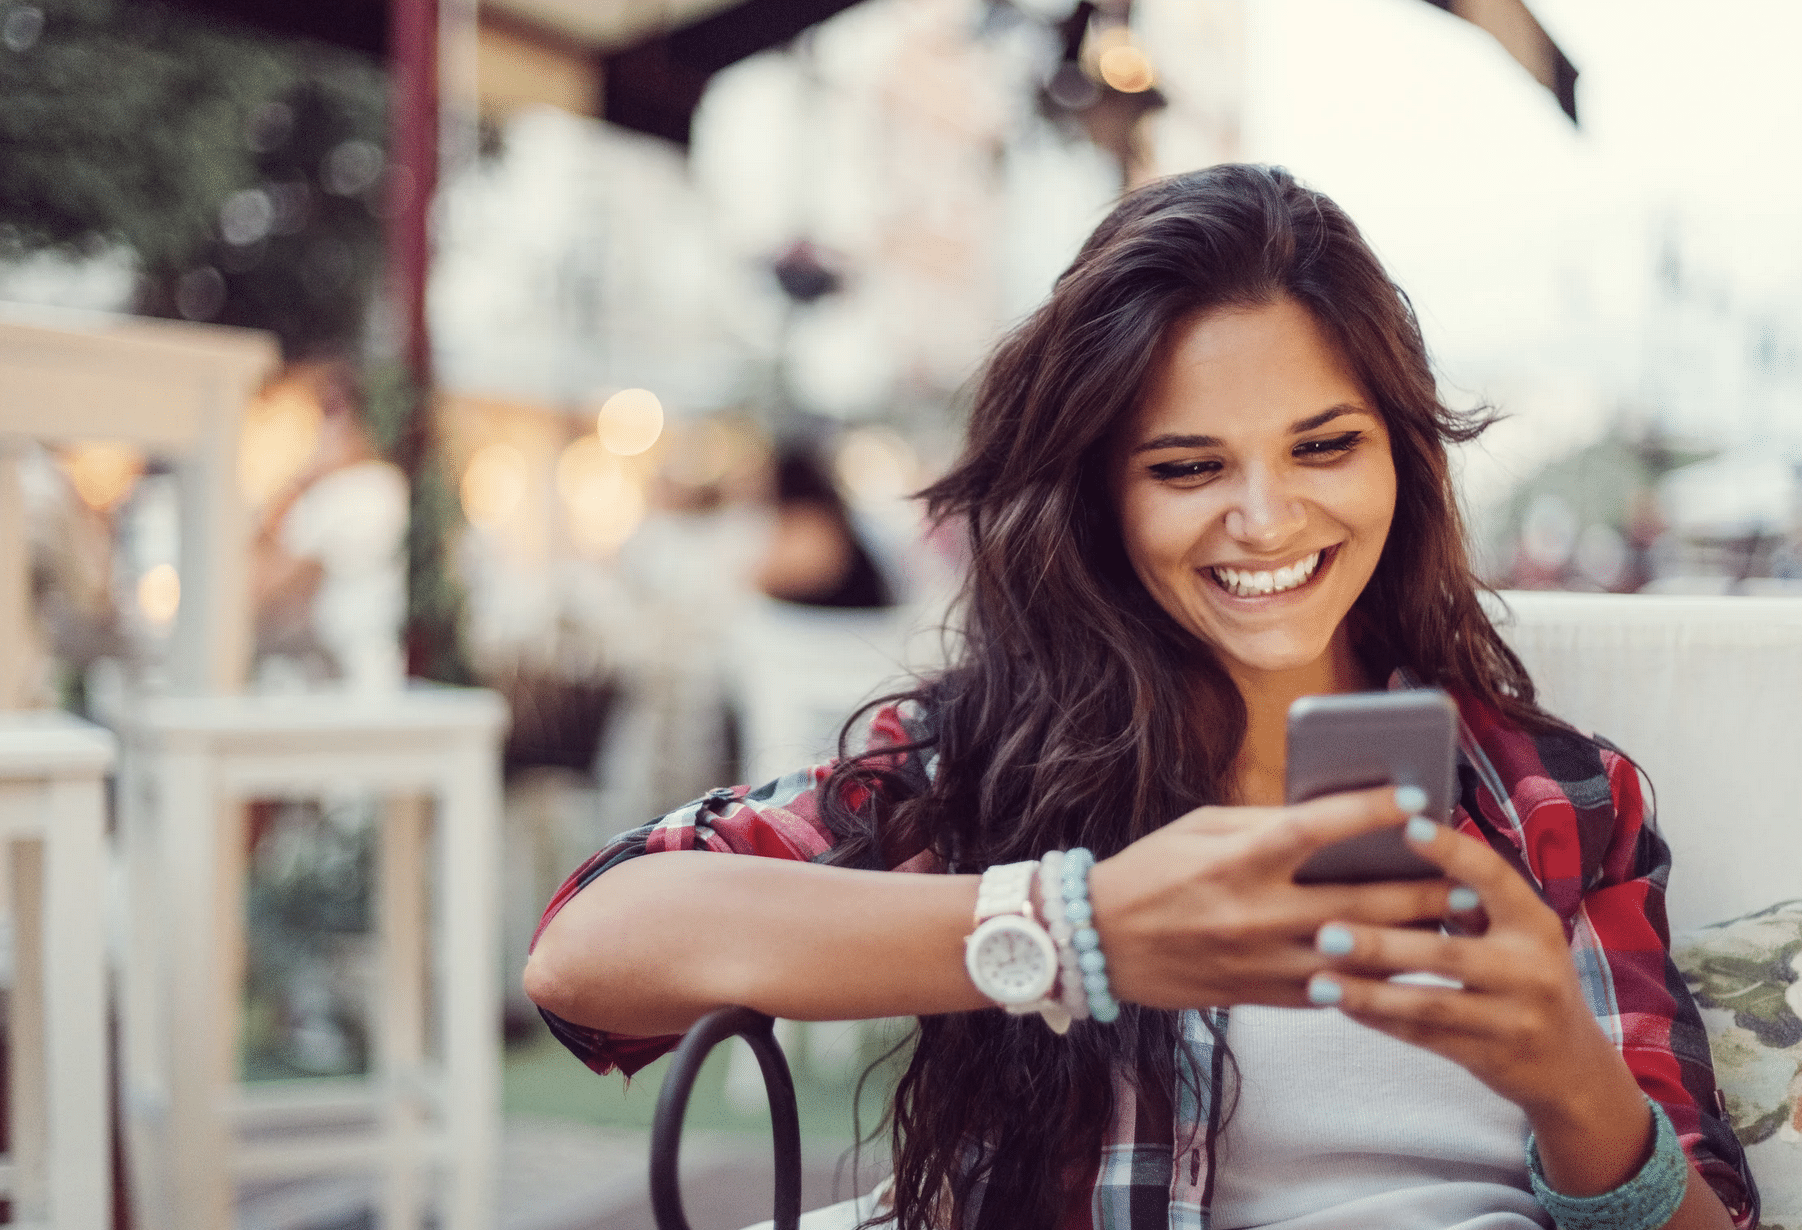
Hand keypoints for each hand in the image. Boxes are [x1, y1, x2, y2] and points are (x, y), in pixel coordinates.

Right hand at [1089, 787, 1457, 1010]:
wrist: (1099, 943)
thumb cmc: (1151, 872)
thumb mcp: (1201, 828)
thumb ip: (1266, 822)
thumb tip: (1330, 813)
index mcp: (1238, 860)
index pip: (1315, 830)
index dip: (1370, 812)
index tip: (1417, 799)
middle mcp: (1254, 912)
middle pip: (1357, 901)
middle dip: (1420, 890)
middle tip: (1468, 879)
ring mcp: (1261, 961)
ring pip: (1356, 954)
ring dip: (1411, 939)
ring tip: (1452, 923)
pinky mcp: (1261, 995)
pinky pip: (1332, 988)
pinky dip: (1373, 973)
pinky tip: (1405, 960)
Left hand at [1303, 815, 1629, 1119]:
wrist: (1571, 1064)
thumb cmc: (1526, 975)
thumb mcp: (1519, 933)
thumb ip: (1472, 899)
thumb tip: (1401, 838)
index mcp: (1535, 924)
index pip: (1493, 878)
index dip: (1452, 851)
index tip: (1405, 825)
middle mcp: (1531, 970)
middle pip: (1448, 954)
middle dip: (1383, 944)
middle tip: (1325, 930)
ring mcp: (1512, 1019)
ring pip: (1429, 1005)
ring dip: (1369, 992)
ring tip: (1319, 980)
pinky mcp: (1489, 1056)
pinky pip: (1423, 1038)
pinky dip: (1378, 1020)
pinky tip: (1340, 1004)